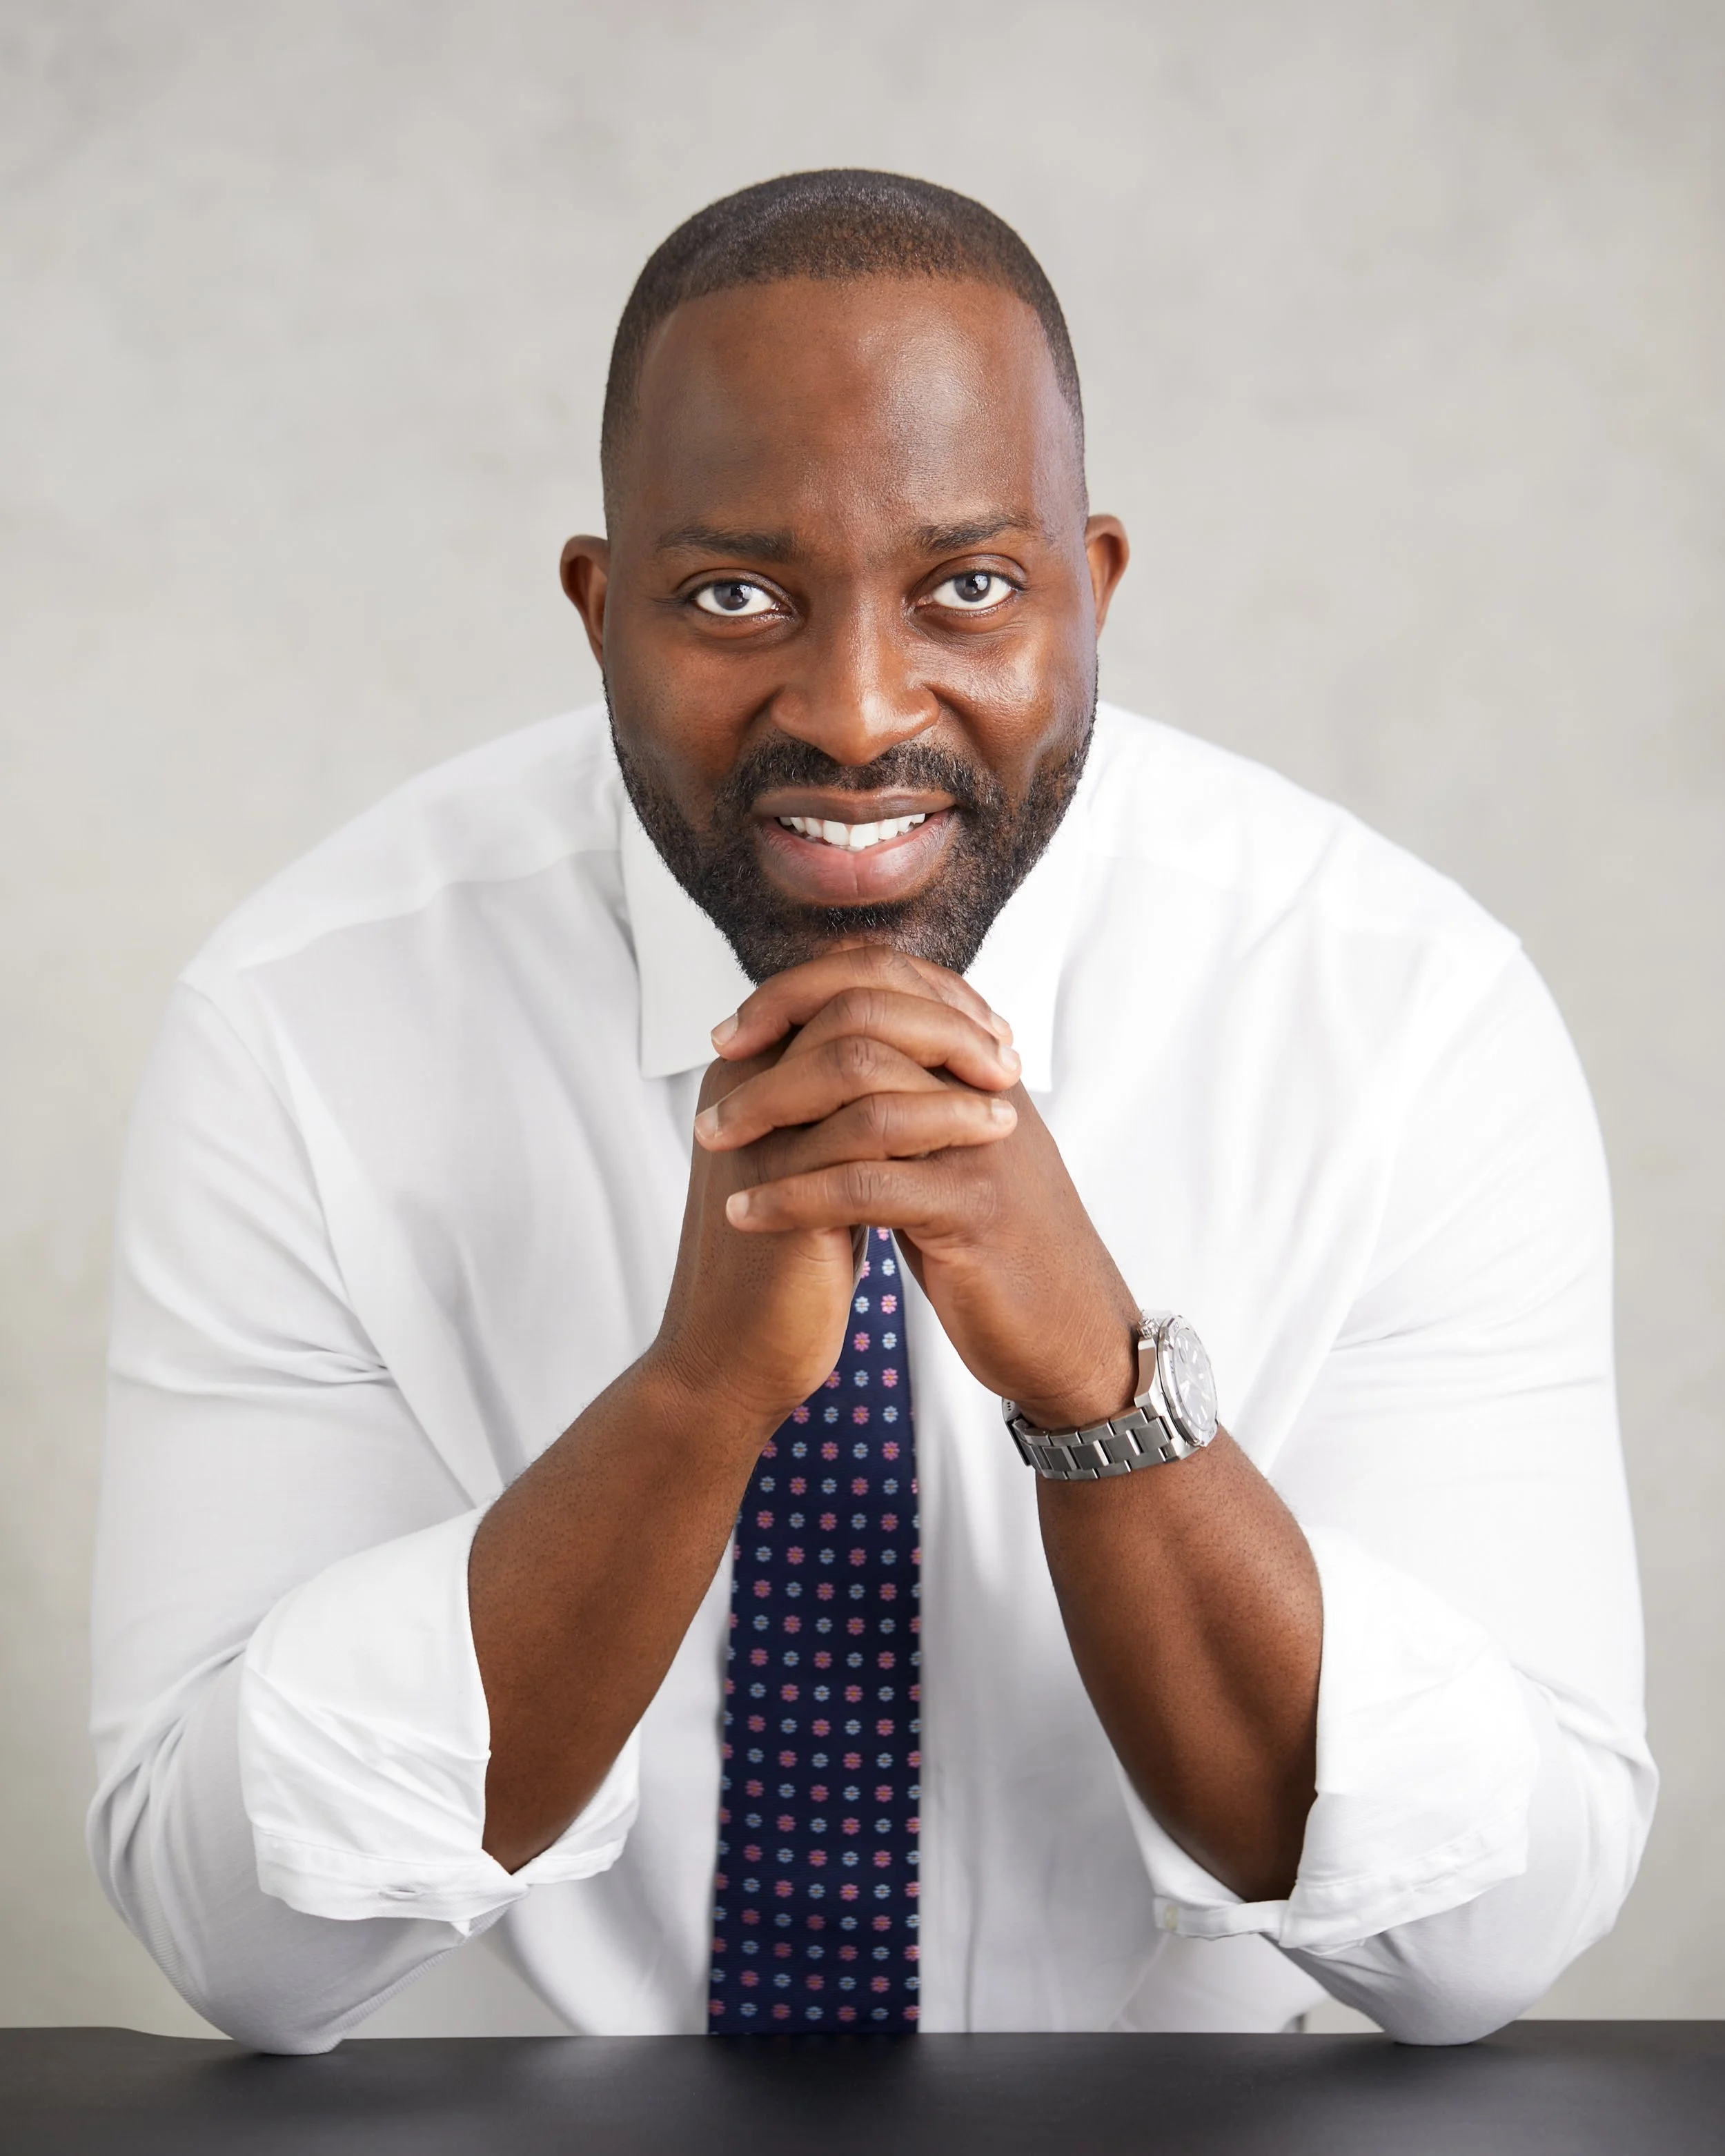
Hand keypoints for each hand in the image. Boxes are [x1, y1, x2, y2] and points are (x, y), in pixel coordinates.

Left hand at [698, 947, 1141, 1429]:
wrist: (1071, 1332)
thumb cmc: (996, 1248)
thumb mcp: (949, 1155)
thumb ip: (905, 1099)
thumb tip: (821, 1055)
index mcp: (974, 1062)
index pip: (882, 978)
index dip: (797, 992)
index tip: (732, 1032)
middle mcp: (982, 1085)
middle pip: (867, 1016)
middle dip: (774, 1044)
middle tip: (713, 1091)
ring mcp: (982, 1143)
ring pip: (862, 1092)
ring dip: (770, 1112)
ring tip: (713, 1144)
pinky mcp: (973, 1209)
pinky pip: (865, 1186)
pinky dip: (793, 1196)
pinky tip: (746, 1213)